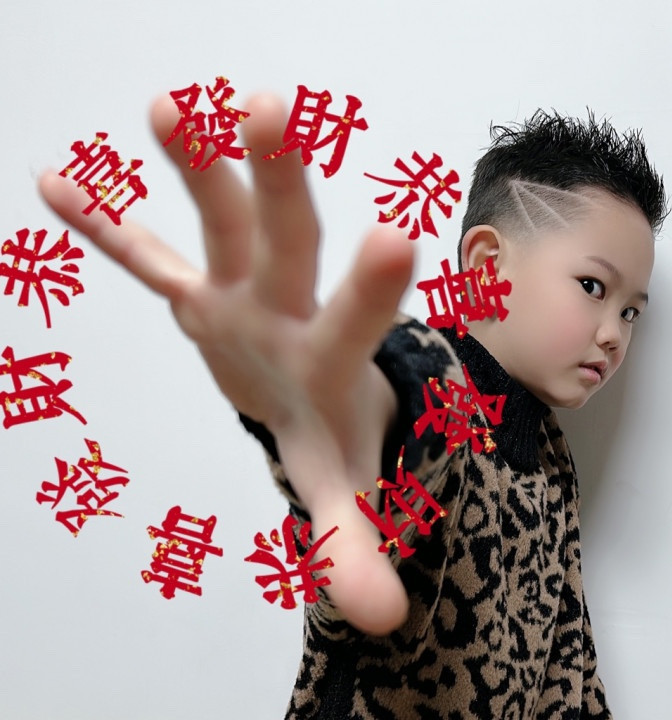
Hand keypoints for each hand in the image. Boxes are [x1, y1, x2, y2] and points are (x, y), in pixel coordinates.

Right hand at [38, 93, 413, 633]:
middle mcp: (285, 309)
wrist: (305, 384)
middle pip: (285, 242)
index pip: (356, 323)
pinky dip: (105, 229)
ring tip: (168, 107)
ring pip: (216, 224)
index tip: (395, 234)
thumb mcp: (338, 487)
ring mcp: (236, 294)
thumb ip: (353, 543)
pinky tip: (57, 182)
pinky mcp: (195, 293)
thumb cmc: (328, 424)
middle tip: (267, 109)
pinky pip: (145, 257)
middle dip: (274, 182)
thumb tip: (383, 622)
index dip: (371, 290)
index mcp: (326, 358)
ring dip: (193, 169)